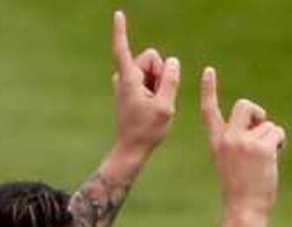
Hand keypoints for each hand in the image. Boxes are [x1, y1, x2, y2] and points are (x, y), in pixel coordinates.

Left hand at [111, 10, 178, 155]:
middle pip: (152, 57)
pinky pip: (151, 78)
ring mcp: (127, 82)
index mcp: (129, 79)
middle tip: (159, 98)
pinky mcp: (131, 88)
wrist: (131, 149)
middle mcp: (124, 77)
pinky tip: (153, 105)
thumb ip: (171, 80)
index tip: (118, 13)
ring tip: (155, 104)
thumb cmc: (146, 131)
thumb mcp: (165, 106)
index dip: (121, 31)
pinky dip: (156, 88)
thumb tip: (173, 61)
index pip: (122, 49)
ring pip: (154, 68)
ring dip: (160, 82)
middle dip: (162, 72)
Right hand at [201, 67, 286, 217]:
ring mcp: (244, 142)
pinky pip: (277, 132)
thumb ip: (240, 140)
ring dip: (271, 138)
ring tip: (265, 160)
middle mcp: (228, 138)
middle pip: (244, 105)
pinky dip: (280, 143)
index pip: (209, 111)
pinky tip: (273, 159)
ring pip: (267, 124)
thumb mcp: (232, 161)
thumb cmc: (241, 189)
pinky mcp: (261, 147)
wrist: (244, 208)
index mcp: (217, 142)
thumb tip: (263, 124)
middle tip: (261, 129)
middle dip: (257, 113)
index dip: (209, 89)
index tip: (209, 70)